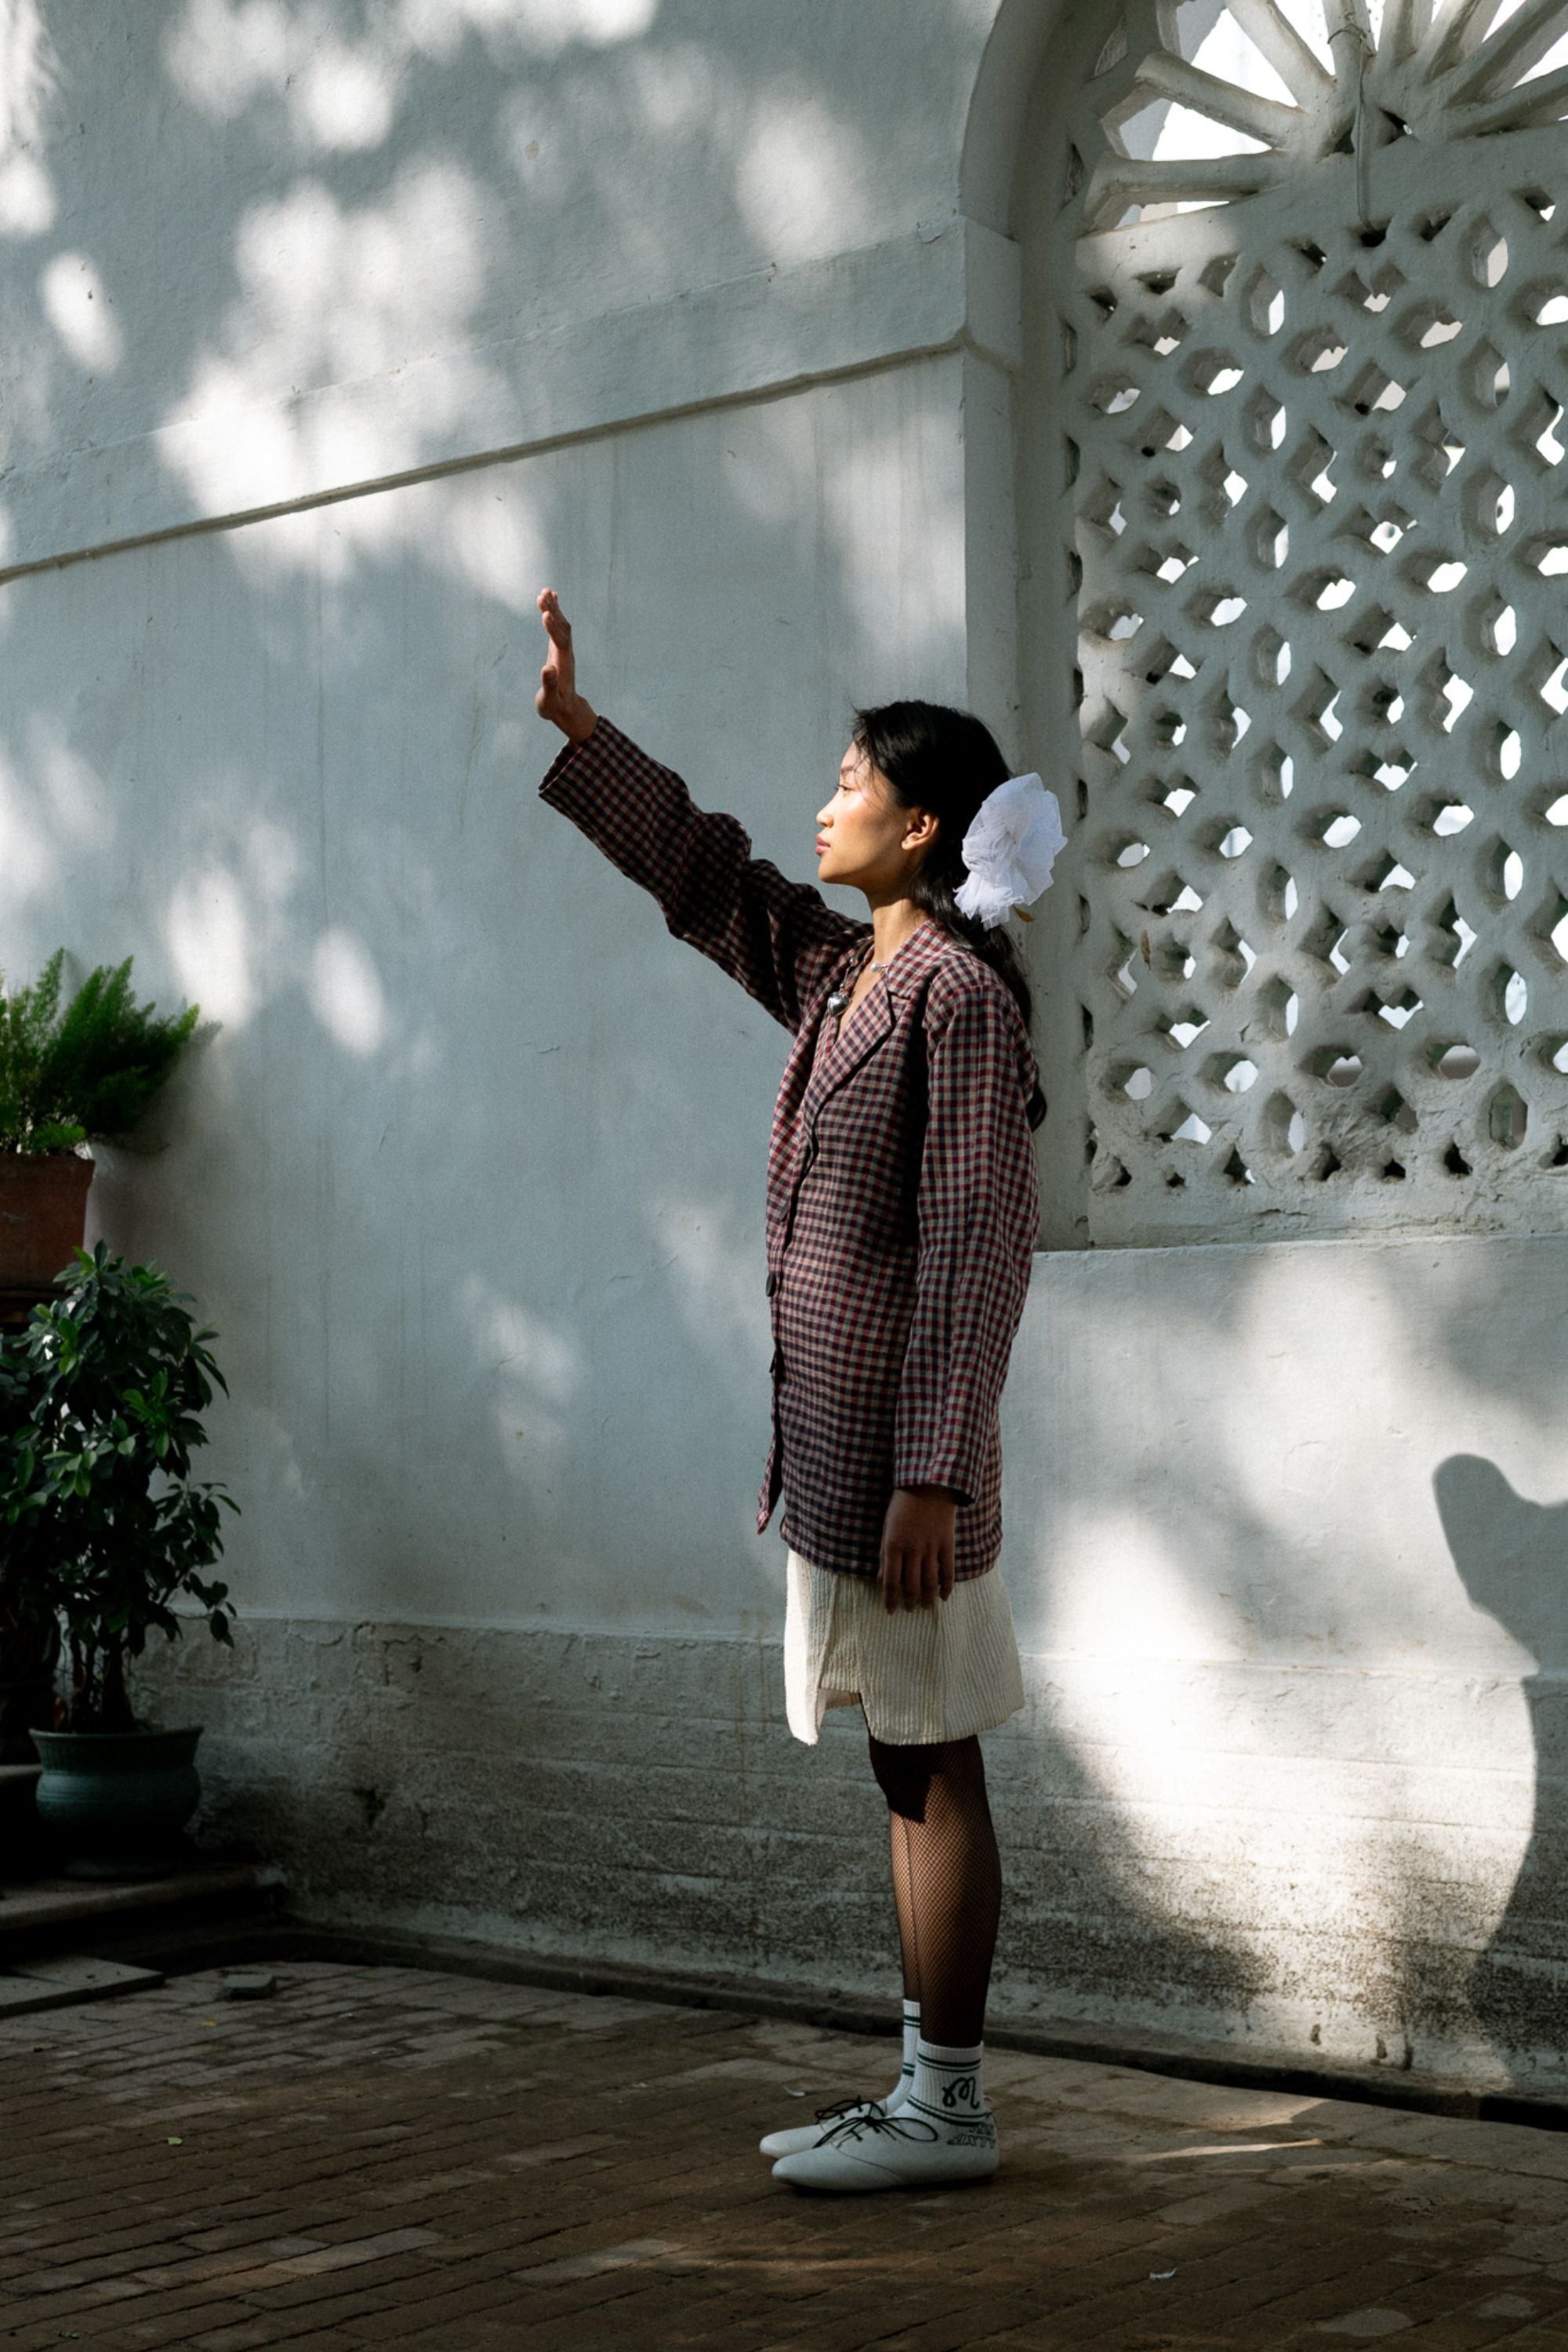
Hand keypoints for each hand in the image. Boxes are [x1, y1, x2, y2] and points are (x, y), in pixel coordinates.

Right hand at [535, 588, 598, 742]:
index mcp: (563, 665)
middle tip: (543, 594)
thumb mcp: (549, 701)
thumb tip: (547, 669)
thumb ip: (549, 686)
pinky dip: (555, 612)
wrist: (566, 708)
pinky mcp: (559, 648)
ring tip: (544, 591)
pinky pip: (559, 626)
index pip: (560, 643)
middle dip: (553, 612)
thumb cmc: (555, 707)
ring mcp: (564, 650)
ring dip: (554, 608)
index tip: (545, 614)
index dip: (553, 629)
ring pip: (561, 624)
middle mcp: (566, 654)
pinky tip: (551, 598)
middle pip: (562, 628)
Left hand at [879, 1486, 956, 1612]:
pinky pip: (948, 1571)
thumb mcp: (887, 1528)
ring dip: (928, 1599)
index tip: (890, 1611)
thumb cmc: (902, 1506)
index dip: (890, 1600)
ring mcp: (932, 1548)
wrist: (928, 1485)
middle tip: (909, 1610)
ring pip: (930, 1582)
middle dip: (909, 1602)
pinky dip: (946, 1587)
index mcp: (894, 1546)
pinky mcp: (947, 1544)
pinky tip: (944, 1596)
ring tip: (926, 1607)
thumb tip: (880, 1580)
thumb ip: (884, 1555)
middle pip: (911, 1586)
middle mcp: (913, 1550)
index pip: (891, 1582)